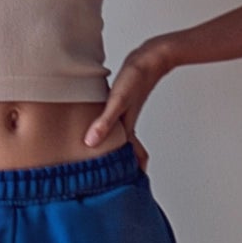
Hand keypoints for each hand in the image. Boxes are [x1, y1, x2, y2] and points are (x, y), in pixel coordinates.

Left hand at [82, 42, 166, 171]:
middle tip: (115, 178)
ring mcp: (125, 113)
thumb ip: (105, 122)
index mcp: (126, 128)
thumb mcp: (118, 102)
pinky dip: (111, 128)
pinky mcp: (122, 102)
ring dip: (118, 147)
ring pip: (121, 137)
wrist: (151, 57)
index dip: (130, 171)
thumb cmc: (136, 78)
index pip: (130, 156)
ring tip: (108, 157)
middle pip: (126, 149)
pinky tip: (102, 126)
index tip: (129, 185)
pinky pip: (116, 122)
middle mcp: (126, 123)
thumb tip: (90, 142)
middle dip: (123, 163)